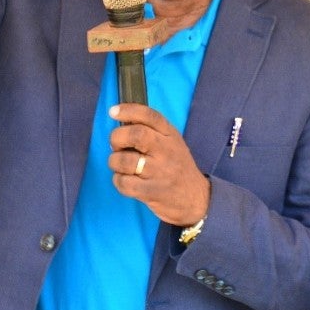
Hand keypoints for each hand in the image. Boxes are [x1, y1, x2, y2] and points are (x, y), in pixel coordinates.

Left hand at [108, 103, 210, 226]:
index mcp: (170, 135)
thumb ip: (151, 130)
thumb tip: (122, 121)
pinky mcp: (153, 192)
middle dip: (117, 137)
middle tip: (116, 146)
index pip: (150, 115)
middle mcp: (167, 150)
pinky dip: (118, 181)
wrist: (196, 198)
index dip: (128, 110)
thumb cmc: (176, 167)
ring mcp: (161, 172)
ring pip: (125, 160)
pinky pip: (124, 183)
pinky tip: (125, 180)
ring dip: (114, 162)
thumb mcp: (171, 142)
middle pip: (137, 135)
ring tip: (120, 165)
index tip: (113, 112)